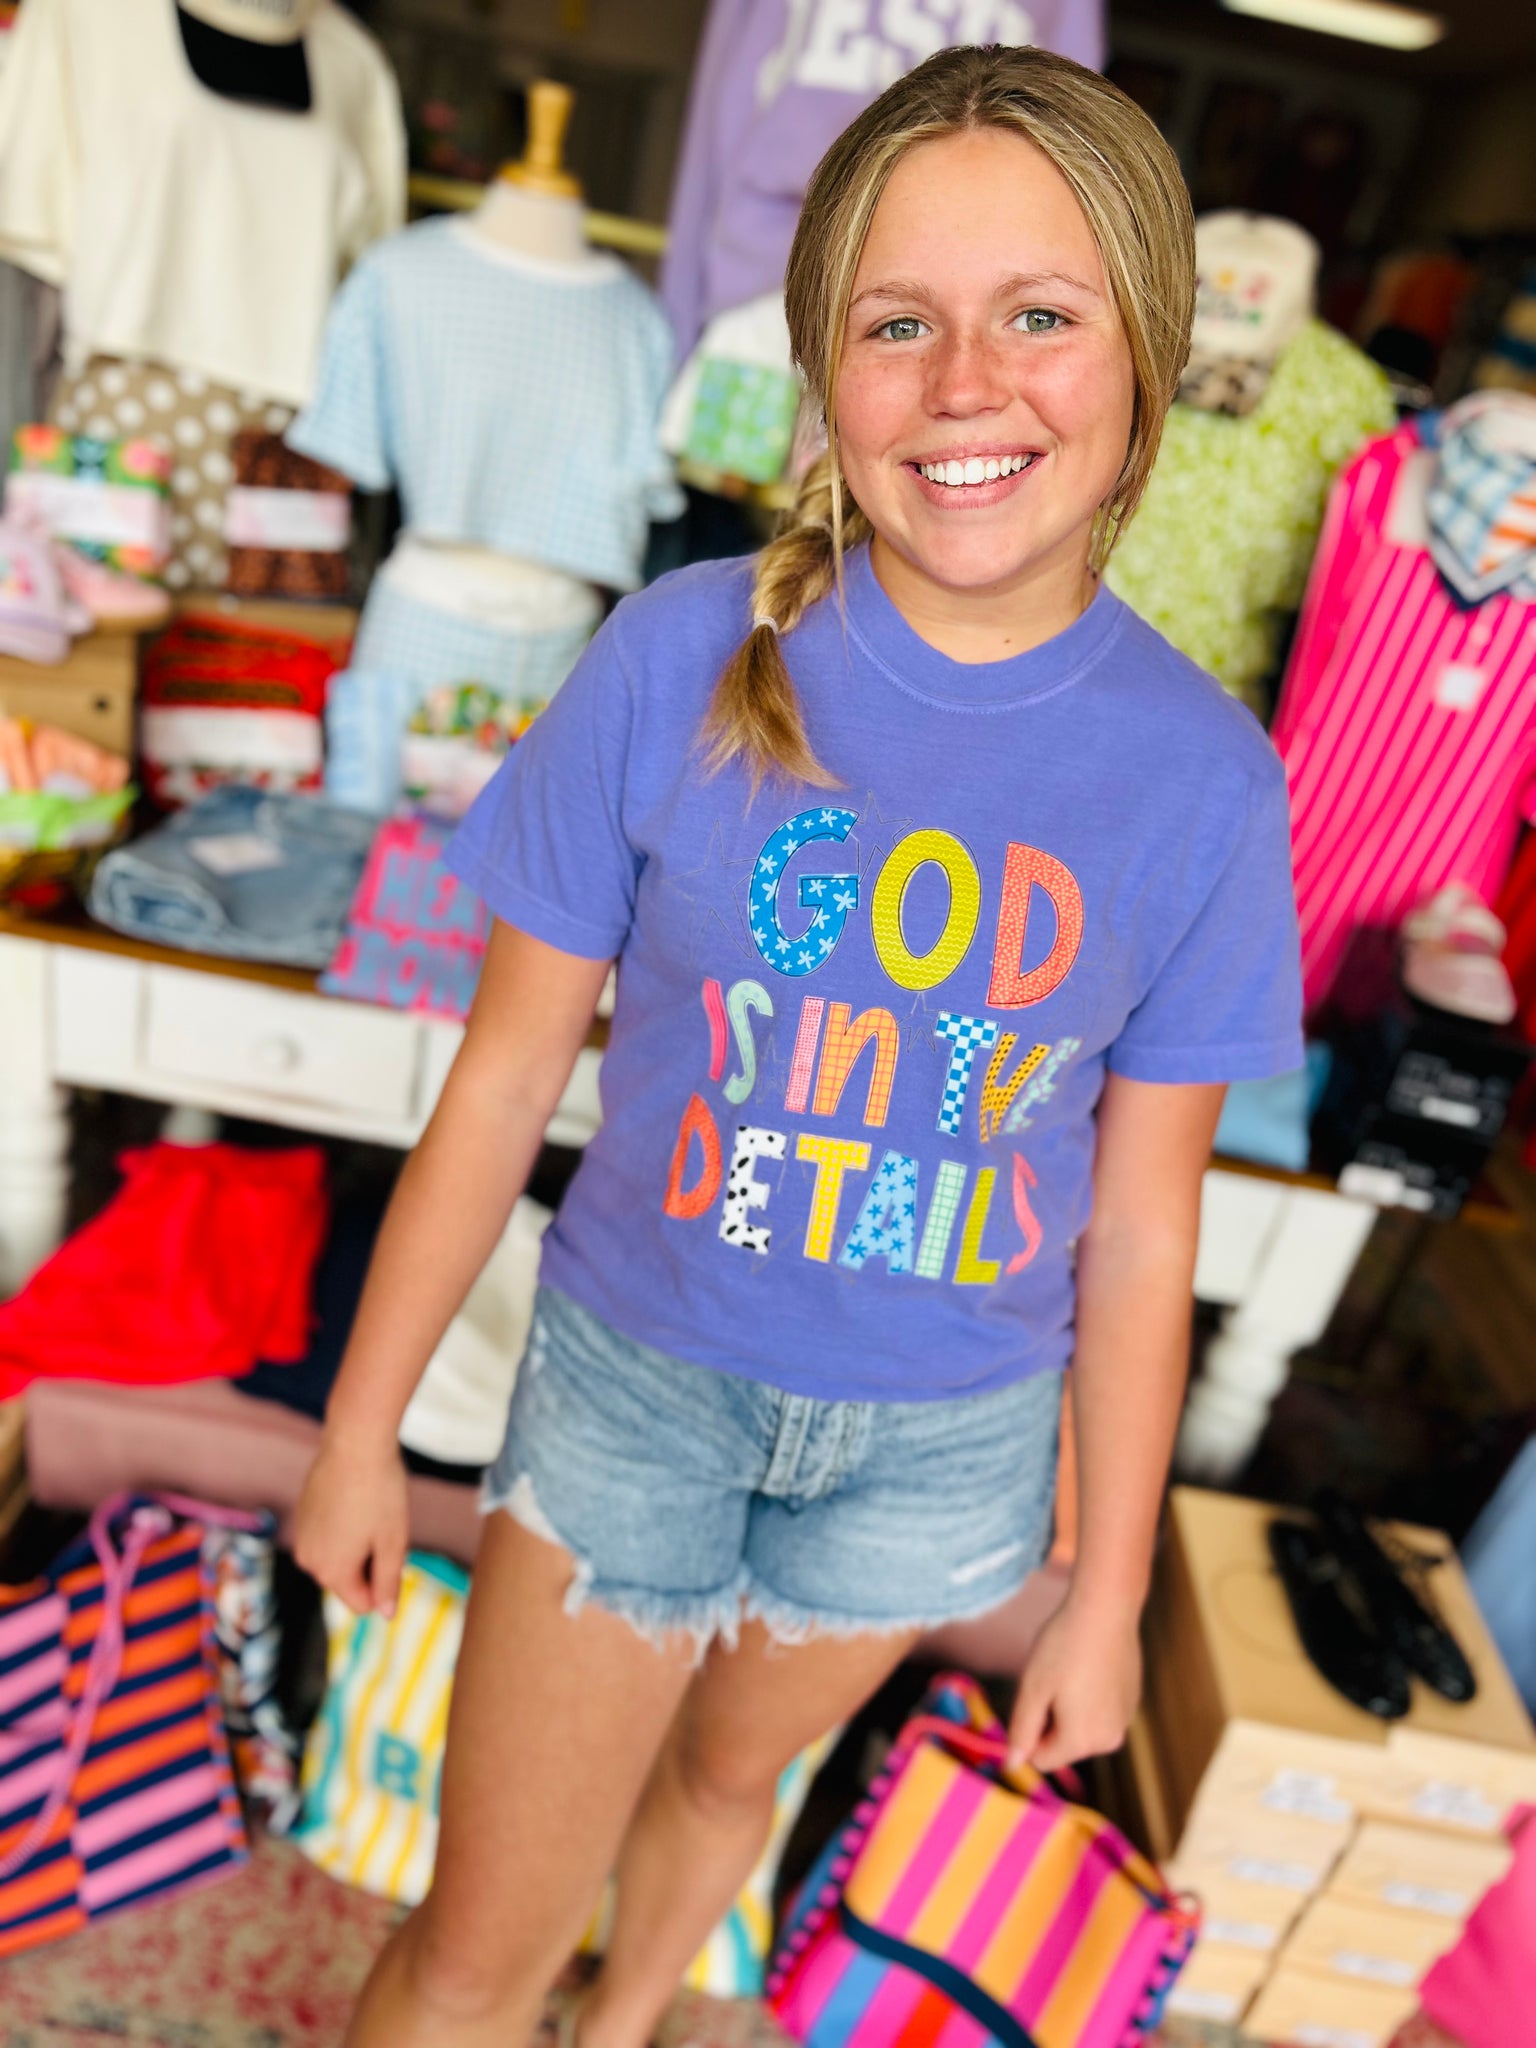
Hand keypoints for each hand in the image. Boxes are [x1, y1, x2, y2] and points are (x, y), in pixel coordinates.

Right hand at [293, 1431, 409, 1619]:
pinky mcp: (302, 1515)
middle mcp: (309, 1560)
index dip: (384, 1586)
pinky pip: (326, 1537)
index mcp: (332, 1572)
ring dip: (356, 1546)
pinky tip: (355, 1500)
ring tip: (369, 1512)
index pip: (361, 1605)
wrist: (355, 1442)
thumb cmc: (381, 1491)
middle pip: (347, 1582)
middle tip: (384, 1527)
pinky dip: (342, 1529)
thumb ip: (388, 1582)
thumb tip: (386, 1614)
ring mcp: (302, 1536)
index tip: (394, 1551)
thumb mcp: (393, 1541)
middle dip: (369, 1564)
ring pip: (337, 1559)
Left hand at [1007, 1591, 1142, 1773]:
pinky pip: (1100, 1712)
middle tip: (1051, 1680)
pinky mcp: (1132, 1702)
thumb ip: (1022, 1731)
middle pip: (1064, 1746)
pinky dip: (1090, 1696)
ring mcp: (1125, 1720)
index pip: (1042, 1759)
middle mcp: (1110, 1740)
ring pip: (1082, 1728)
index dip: (1029, 1730)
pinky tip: (1089, 1664)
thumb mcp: (1033, 1687)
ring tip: (1071, 1670)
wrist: (1107, 1609)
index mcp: (1082, 1741)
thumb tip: (1013, 1764)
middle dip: (1051, 1720)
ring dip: (1069, 1708)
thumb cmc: (1064, 1646)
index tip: (1033, 1695)